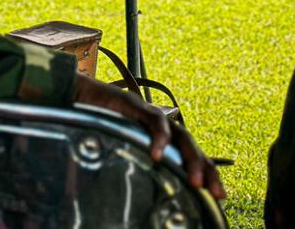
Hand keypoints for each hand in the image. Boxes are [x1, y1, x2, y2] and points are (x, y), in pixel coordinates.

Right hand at [73, 75, 225, 199]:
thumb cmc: (96, 125)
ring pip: (181, 136)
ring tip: (194, 181)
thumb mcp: (121, 151)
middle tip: (216, 192)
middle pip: (192, 147)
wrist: (76, 96)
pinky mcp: (136, 106)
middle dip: (207, 170)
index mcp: (159, 138)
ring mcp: (150, 115)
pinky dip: (159, 138)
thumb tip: (138, 198)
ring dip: (190, 159)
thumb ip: (135, 165)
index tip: (219, 196)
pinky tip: (158, 155)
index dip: (207, 173)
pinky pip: (154, 122)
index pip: (190, 156)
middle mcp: (160, 126)